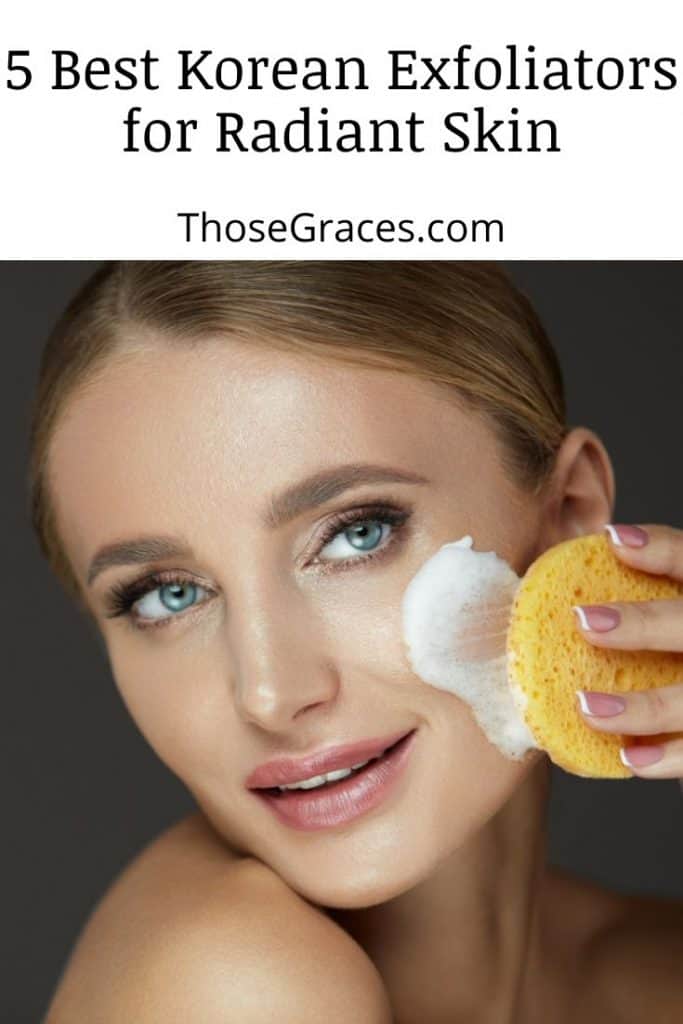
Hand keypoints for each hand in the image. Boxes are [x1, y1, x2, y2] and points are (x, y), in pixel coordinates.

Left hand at [572, 523, 682, 780]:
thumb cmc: (669, 653)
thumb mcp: (667, 618)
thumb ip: (637, 603)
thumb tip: (548, 598)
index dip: (658, 549)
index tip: (613, 539)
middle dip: (643, 623)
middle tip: (584, 622)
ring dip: (643, 707)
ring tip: (587, 707)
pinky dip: (669, 758)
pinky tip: (630, 760)